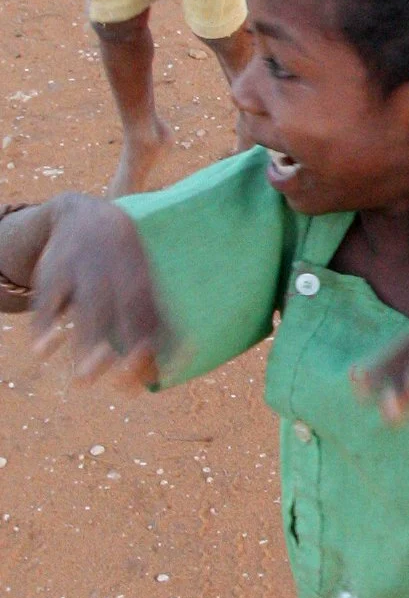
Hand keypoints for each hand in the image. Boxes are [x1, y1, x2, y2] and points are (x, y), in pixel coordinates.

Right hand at [28, 196, 165, 385]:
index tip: (157, 378)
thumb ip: (156, 320)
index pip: (150, 314)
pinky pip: (47, 301)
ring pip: (84, 310)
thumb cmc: (123, 262)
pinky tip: (44, 350)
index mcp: (141, 277)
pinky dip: (45, 325)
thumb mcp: (144, 280)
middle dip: (123, 347)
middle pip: (121, 312)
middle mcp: (114, 274)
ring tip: (82, 381)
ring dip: (84, 347)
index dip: (154, 345)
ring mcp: (82, 271)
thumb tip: (175, 367)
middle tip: (121, 384)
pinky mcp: (52, 273)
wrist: (84, 213)